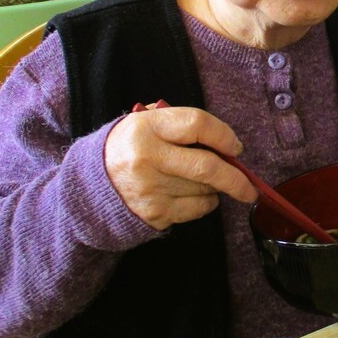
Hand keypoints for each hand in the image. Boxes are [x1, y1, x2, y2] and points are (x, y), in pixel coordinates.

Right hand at [104, 104, 255, 230]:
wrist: (87, 189)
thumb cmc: (127, 150)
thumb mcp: (144, 125)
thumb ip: (180, 127)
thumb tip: (226, 144)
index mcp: (146, 127)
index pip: (197, 124)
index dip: (224, 134)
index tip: (235, 147)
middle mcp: (147, 157)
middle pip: (207, 167)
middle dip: (236, 177)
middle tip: (250, 185)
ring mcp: (150, 188)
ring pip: (205, 189)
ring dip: (216, 188)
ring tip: (204, 182)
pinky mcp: (153, 213)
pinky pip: (196, 209)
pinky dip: (205, 203)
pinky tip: (193, 196)